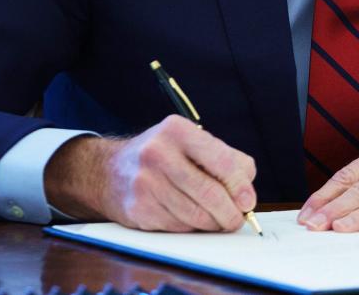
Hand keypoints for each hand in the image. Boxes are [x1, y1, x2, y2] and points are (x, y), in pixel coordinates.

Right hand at [44, 115, 257, 231]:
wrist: (109, 172)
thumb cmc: (162, 156)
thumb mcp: (191, 142)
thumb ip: (225, 159)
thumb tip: (247, 191)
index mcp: (177, 131)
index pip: (221, 160)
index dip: (239, 185)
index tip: (248, 201)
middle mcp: (158, 154)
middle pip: (209, 193)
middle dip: (230, 212)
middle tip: (237, 219)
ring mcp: (145, 183)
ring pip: (195, 214)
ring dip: (213, 224)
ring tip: (219, 221)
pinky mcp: (138, 209)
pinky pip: (178, 226)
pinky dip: (192, 228)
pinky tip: (193, 219)